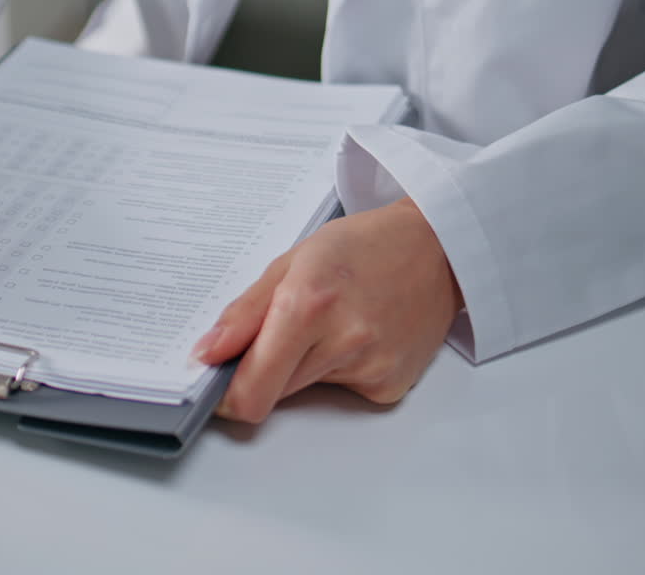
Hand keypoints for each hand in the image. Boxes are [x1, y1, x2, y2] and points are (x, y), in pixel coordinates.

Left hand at [193, 197, 462, 422]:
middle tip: (278, 335)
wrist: (437, 247)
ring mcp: (372, 368)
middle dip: (262, 373)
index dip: (224, 398)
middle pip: (273, 394)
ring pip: (305, 391)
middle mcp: (343, 342)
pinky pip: (341, 391)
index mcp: (308, 305)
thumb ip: (243, 313)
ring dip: (302, 368)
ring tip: (330, 323)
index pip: (251, 389)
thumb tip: (206, 354)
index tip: (215, 387)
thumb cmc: (363, 246)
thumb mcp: (291, 261)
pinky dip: (337, 370)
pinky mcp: (391, 386)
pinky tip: (358, 334)